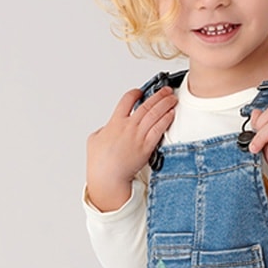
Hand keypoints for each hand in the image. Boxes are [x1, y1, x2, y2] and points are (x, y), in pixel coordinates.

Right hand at [86, 86, 175, 211]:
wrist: (108, 177)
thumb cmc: (99, 162)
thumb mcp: (94, 139)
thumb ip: (104, 130)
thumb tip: (108, 128)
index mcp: (115, 122)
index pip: (127, 100)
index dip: (135, 93)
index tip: (140, 92)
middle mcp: (128, 127)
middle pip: (146, 105)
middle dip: (158, 95)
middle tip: (166, 90)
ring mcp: (138, 137)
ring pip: (155, 115)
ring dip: (165, 104)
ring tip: (172, 98)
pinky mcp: (147, 148)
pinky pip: (159, 130)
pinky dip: (166, 120)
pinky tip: (171, 114)